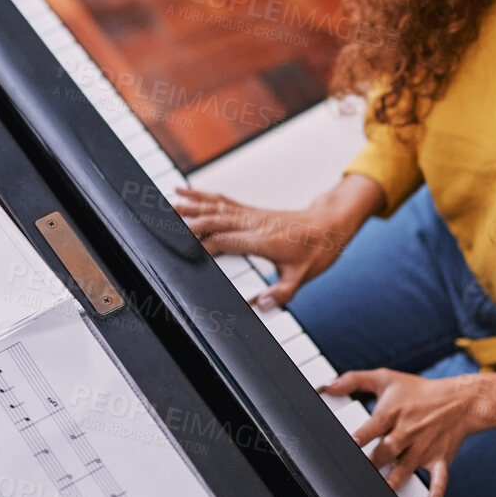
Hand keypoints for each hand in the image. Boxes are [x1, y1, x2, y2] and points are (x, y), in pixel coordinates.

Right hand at [172, 188, 349, 306]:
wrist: (332, 224)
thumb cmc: (318, 250)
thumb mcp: (304, 277)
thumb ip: (283, 292)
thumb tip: (264, 305)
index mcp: (263, 240)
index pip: (225, 241)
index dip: (204, 244)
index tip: (184, 249)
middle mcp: (254, 224)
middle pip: (215, 220)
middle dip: (189, 221)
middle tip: (164, 222)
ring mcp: (252, 215)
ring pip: (215, 207)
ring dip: (191, 204)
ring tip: (167, 203)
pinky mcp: (251, 211)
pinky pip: (222, 201)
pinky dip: (203, 195)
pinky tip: (186, 191)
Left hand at [320, 369, 477, 496]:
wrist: (460, 400)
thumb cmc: (418, 391)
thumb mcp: (386, 378)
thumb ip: (354, 380)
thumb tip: (328, 386)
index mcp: (391, 413)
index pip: (372, 427)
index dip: (359, 438)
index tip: (350, 447)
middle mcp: (406, 431)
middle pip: (386, 451)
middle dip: (373, 464)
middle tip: (358, 477)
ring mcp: (423, 448)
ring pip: (406, 467)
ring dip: (394, 481)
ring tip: (383, 493)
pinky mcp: (439, 459)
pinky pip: (439, 478)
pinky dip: (437, 491)